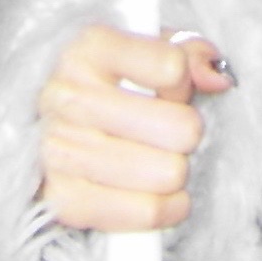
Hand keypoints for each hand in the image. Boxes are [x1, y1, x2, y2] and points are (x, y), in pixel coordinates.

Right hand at [36, 24, 232, 231]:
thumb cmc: (107, 87)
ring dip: (175, 171)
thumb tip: (217, 78)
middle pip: (181, 128)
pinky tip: (157, 194)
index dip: (183, 83)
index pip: (173, 68)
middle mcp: (68, 96)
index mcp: (89, 49)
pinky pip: (147, 212)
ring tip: (157, 160)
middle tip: (166, 132)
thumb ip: (188, 53)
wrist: (44, 128)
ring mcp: (59, 149)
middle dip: (185, 133)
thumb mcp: (145, 51)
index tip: (168, 88)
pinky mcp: (62, 198)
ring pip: (169, 173)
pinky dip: (166, 209)